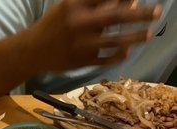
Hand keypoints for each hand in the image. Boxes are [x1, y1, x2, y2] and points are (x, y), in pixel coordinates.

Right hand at [29, 0, 161, 71]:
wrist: (32, 51)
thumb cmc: (53, 26)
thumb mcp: (68, 7)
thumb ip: (92, 4)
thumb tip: (124, 2)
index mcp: (75, 5)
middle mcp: (79, 24)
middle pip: (115, 16)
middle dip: (139, 14)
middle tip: (158, 11)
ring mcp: (81, 45)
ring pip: (113, 40)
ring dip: (135, 37)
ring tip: (150, 33)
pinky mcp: (81, 61)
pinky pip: (105, 59)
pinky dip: (118, 56)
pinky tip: (127, 52)